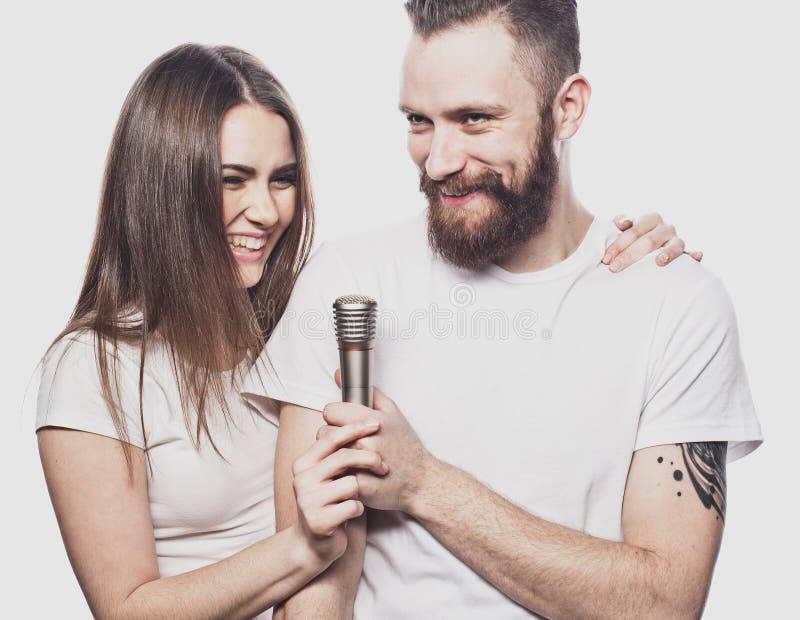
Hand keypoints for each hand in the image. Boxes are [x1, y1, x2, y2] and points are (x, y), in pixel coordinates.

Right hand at [291, 420, 387, 563]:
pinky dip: (359, 509)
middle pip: (343, 457)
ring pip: (351, 484)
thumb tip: (357, 418)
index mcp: (303, 463)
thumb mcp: (326, 475)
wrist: (313, 544)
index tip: (376, 424)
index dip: (355, 428)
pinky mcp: (319, 521)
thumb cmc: (328, 502)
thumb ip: (334, 452)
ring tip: (355, 498)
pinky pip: (353, 506)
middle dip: (369, 458)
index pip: (330, 437)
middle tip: (383, 466)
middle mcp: (302, 479)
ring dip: (362, 492)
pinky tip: (351, 514)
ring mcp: (308, 501)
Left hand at [322, 370, 435, 513]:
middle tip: (349, 442)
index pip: (330, 411)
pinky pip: (333, 474)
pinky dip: (338, 473)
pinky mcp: (357, 485)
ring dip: (333, 456)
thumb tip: (340, 374)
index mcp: (371, 421)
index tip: (344, 423)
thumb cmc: (405, 445)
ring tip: (349, 458)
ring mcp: (360, 464)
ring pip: (326, 454)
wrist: (420, 481)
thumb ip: (368, 392)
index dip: (336, 416)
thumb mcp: (393, 412)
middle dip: (333, 437)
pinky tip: (350, 472)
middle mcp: (364, 441)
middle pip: (324, 433)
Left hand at [602, 213, 702, 271]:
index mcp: (650, 218)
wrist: (645, 244)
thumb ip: (621, 222)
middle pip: (649, 241)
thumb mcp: (624, 229)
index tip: (606, 259)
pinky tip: (697, 256)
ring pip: (674, 245)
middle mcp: (666, 227)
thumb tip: (623, 223)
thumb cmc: (632, 238)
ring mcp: (677, 239)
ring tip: (659, 262)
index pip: (634, 231)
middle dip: (630, 255)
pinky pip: (691, 254)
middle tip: (615, 268)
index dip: (619, 244)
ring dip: (668, 253)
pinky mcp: (685, 253)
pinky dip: (695, 255)